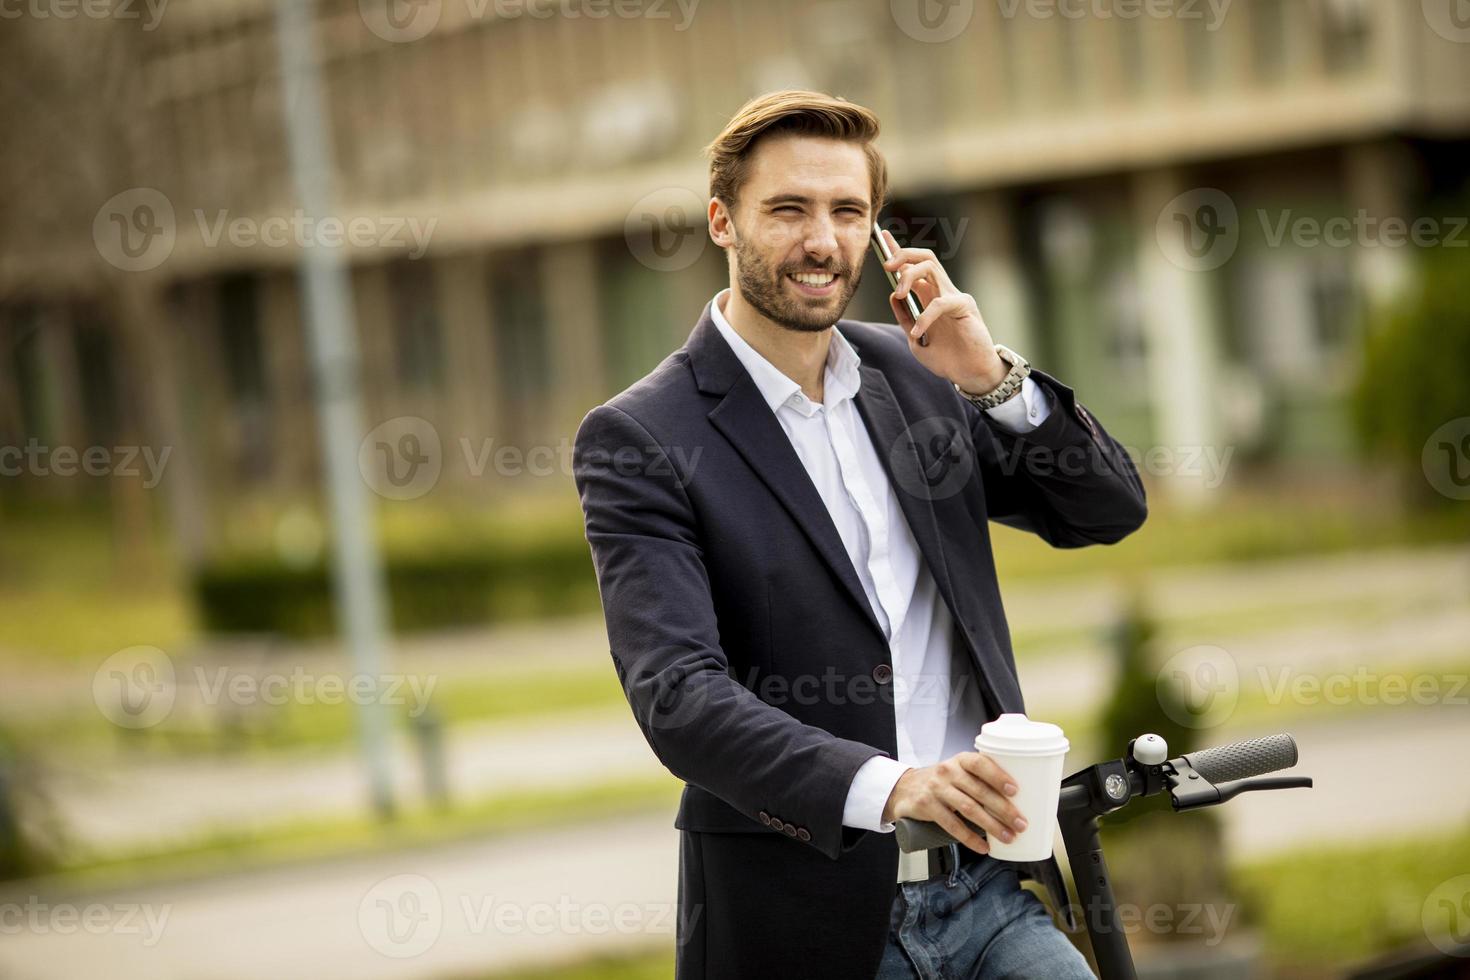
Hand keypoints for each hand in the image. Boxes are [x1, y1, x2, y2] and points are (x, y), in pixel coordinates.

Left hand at [879, 228, 1006, 395]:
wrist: (970, 374)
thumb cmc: (947, 358)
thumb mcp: (915, 340)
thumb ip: (904, 318)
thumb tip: (893, 296)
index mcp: (930, 296)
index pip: (913, 266)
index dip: (898, 250)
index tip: (882, 237)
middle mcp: (942, 291)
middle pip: (923, 258)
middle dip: (902, 255)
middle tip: (887, 267)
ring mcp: (954, 296)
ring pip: (931, 267)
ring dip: (909, 275)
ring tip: (900, 293)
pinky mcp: (964, 306)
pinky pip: (939, 303)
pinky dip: (924, 316)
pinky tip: (918, 333)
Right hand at [881, 751, 1028, 853]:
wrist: (904, 788)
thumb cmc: (942, 781)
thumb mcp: (957, 771)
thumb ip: (980, 779)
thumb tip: (1018, 799)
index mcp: (960, 760)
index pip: (980, 763)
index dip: (998, 776)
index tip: (1015, 790)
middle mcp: (947, 771)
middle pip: (979, 791)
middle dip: (1003, 809)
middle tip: (1021, 824)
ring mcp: (936, 789)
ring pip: (968, 809)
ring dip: (991, 825)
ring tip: (1008, 837)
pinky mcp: (926, 806)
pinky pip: (951, 825)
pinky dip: (969, 838)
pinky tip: (983, 846)